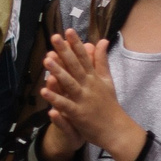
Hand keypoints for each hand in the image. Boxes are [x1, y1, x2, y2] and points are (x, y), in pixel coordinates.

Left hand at [42, 31, 143, 160]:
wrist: (116, 129)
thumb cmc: (109, 104)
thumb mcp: (107, 80)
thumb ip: (102, 60)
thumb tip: (102, 40)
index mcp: (94, 77)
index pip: (85, 57)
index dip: (76, 44)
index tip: (68, 31)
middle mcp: (89, 86)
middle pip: (75, 66)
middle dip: (65, 51)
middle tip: (54, 37)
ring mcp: (83, 99)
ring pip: (69, 83)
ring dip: (58, 71)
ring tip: (46, 60)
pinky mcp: (78, 113)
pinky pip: (65, 104)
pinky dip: (55, 98)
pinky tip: (44, 91)